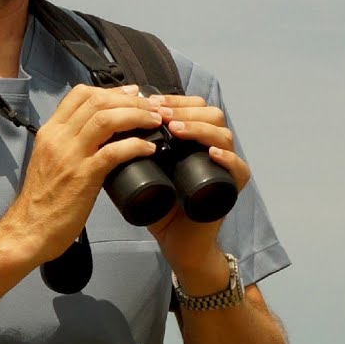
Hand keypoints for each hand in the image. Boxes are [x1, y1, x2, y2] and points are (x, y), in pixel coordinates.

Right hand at [3, 84, 162, 265]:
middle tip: (152, 106)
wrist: (28, 230)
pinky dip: (135, 145)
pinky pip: (113, 151)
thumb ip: (70, 144)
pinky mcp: (83, 177)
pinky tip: (149, 148)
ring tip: (155, 121)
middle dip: (131, 100)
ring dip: (136, 116)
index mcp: (50, 132)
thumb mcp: (50, 161)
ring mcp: (70, 156)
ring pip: (106, 119)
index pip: (80, 94)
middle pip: (97, 101)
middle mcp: (58, 138)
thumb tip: (98, 137)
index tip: (132, 94)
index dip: (111, 90)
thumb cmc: (42, 201)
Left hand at [145, 95, 250, 287]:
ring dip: (199, 128)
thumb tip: (104, 123)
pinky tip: (211, 153)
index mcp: (194, 140)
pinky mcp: (233, 188)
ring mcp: (225, 167)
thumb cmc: (162, 208)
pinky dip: (227, 158)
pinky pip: (240, 168)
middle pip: (210, 113)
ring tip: (176, 129)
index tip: (149, 102)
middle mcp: (213, 148)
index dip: (173, 100)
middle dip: (183, 109)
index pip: (192, 107)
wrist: (177, 243)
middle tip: (159, 114)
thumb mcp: (145, 172)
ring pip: (223, 134)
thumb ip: (130, 149)